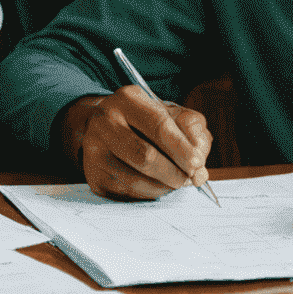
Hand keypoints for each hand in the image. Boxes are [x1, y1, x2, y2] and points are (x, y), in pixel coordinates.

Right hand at [61, 87, 212, 200]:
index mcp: (128, 99)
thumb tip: (199, 164)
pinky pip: (126, 193)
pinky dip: (148, 194)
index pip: (158, 125)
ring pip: (135, 180)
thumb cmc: (144, 121)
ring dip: (163, 187)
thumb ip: (191, 130)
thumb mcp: (170, 113)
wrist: (104, 128)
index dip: (181, 148)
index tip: (198, 164)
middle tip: (191, 179)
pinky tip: (157, 186)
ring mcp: (94, 150)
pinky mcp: (92, 175)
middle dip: (174, 172)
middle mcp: (104, 121)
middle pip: (145, 156)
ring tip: (176, 182)